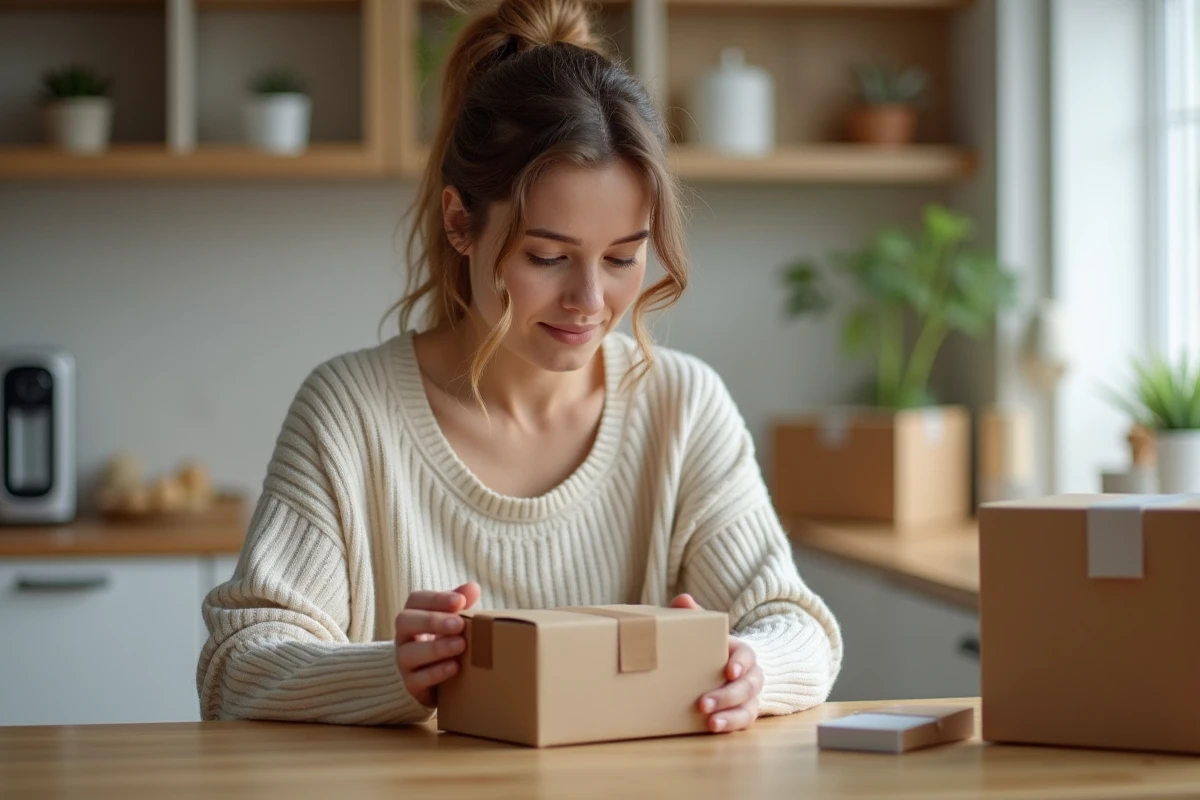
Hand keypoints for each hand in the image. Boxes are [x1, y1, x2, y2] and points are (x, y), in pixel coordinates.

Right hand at [394, 582, 481, 708]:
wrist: (436, 679)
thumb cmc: (445, 640)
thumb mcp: (453, 620)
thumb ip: (460, 603)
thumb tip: (473, 588)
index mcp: (414, 615)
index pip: (416, 600)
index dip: (437, 599)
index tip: (460, 601)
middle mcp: (403, 636)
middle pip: (404, 622)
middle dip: (432, 621)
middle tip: (459, 624)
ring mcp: (404, 661)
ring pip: (409, 653)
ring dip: (436, 648)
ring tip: (461, 645)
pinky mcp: (411, 685)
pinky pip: (417, 679)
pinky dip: (437, 672)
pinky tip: (455, 666)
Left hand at [669, 593, 762, 733]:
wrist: (728, 668)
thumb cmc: (712, 648)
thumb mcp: (705, 631)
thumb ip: (694, 615)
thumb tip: (683, 600)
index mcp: (742, 652)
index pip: (748, 655)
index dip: (741, 663)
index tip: (729, 671)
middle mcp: (751, 675)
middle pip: (749, 685)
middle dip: (728, 695)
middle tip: (703, 703)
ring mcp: (750, 696)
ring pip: (749, 707)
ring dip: (730, 715)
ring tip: (711, 722)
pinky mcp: (744, 712)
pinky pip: (744, 721)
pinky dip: (731, 725)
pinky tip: (714, 728)